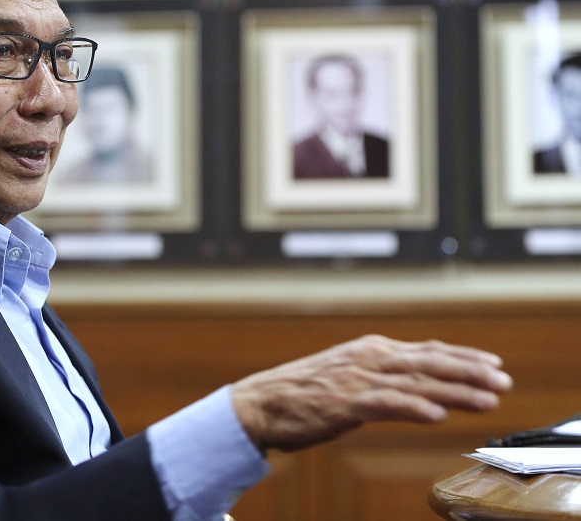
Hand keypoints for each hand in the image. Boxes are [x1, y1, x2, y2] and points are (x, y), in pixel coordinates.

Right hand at [230, 335, 512, 451]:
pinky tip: (436, 415)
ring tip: (485, 401)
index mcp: (369, 350)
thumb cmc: (301, 394)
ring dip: (454, 392)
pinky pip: (386, 404)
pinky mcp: (344, 402)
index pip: (426, 350)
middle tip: (503, 382)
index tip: (493, 364)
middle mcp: (367, 358)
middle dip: (470, 372)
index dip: (463, 357)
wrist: (260, 403)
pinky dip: (413, 407)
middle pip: (429, 363)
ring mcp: (356, 379)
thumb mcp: (347, 375)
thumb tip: (416, 383)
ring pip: (416, 383)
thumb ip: (381, 375)